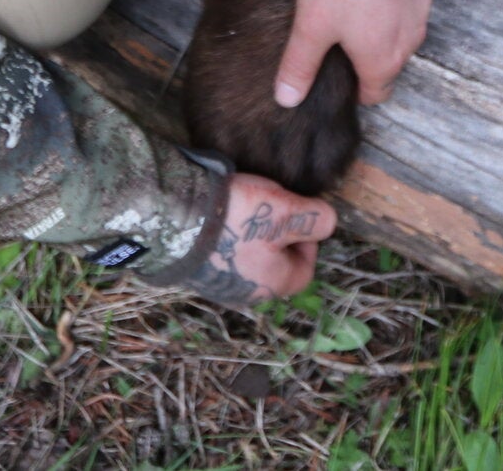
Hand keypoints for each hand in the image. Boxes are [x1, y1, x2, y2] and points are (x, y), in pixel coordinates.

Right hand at [187, 173, 333, 304]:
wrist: (174, 218)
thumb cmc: (237, 217)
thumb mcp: (286, 210)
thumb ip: (315, 218)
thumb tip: (328, 222)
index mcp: (274, 283)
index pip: (305, 269)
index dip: (307, 240)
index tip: (296, 214)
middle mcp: (247, 293)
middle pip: (275, 266)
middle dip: (276, 237)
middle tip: (269, 208)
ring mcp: (216, 285)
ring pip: (247, 261)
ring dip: (250, 238)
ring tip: (243, 208)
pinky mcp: (193, 272)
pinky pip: (219, 257)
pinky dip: (224, 239)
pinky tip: (220, 216)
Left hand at [276, 0, 430, 108]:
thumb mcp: (311, 28)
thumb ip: (300, 66)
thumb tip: (286, 100)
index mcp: (381, 63)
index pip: (375, 95)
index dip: (356, 91)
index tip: (340, 78)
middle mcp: (408, 46)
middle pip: (387, 66)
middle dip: (366, 60)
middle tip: (339, 40)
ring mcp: (419, 17)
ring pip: (400, 38)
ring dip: (382, 32)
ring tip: (354, 12)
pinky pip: (408, 10)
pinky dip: (392, 7)